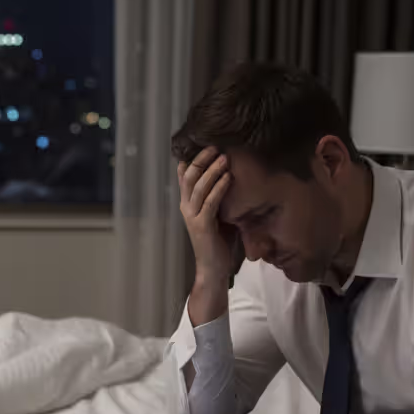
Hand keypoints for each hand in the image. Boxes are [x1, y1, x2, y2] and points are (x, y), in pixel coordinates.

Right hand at [178, 146, 238, 282]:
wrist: (213, 268)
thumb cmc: (218, 241)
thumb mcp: (217, 213)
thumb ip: (217, 196)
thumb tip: (229, 174)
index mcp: (187, 203)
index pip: (184, 175)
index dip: (193, 158)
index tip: (208, 144)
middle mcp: (186, 207)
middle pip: (189, 176)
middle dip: (202, 159)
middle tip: (216, 146)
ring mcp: (192, 217)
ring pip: (198, 187)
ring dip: (212, 171)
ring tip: (224, 158)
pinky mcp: (202, 226)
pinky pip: (210, 202)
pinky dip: (219, 188)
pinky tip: (229, 178)